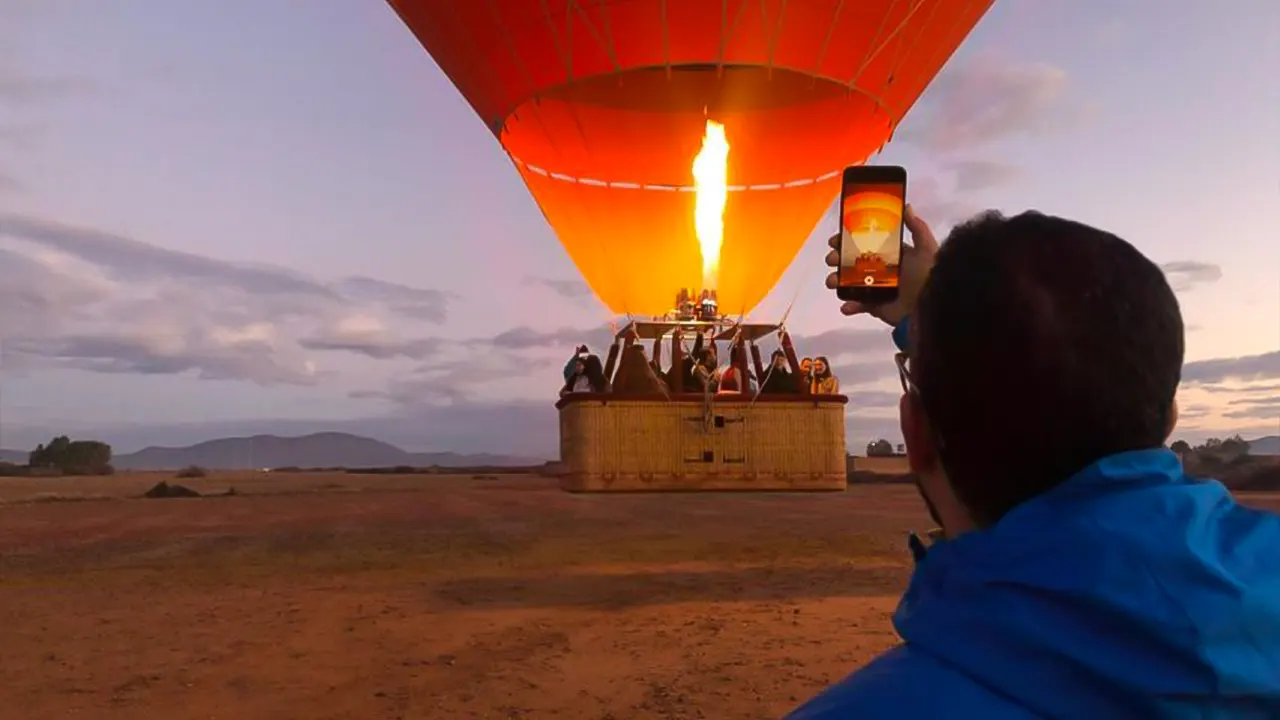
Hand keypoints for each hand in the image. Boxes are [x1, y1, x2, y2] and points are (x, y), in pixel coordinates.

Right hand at [825, 204, 939, 326]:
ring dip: (837, 281)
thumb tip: (906, 206)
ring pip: (850, 282)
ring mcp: (877, 288)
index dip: (849, 240)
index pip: (866, 243)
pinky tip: (846, 305)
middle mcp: (882, 270)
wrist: (929, 307)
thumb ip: (917, 228)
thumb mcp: (926, 249)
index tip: (836, 239)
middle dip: (838, 259)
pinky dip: (850, 305)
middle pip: (854, 261)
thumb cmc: (927, 275)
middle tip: (832, 259)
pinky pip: (858, 305)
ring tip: (832, 282)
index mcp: (892, 255)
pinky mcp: (875, 306)